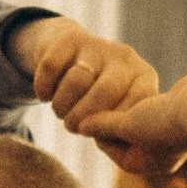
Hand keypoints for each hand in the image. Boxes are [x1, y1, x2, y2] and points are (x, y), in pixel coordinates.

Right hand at [12, 16, 159, 137]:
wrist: (71, 55)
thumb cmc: (99, 99)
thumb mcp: (118, 113)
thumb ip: (122, 131)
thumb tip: (119, 150)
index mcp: (144, 79)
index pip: (132, 109)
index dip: (110, 128)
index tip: (97, 135)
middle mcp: (126, 59)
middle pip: (102, 95)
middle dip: (82, 119)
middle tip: (73, 127)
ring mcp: (99, 45)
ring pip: (76, 81)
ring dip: (61, 105)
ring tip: (60, 111)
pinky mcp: (70, 38)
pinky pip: (50, 68)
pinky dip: (42, 89)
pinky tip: (44, 95)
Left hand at [77, 84, 186, 179]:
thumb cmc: (168, 121)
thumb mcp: (130, 124)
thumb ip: (105, 125)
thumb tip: (80, 126)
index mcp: (144, 164)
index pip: (109, 146)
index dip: (98, 127)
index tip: (89, 108)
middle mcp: (158, 155)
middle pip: (124, 136)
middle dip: (115, 118)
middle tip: (99, 96)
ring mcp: (170, 138)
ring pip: (139, 123)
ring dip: (130, 109)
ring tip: (121, 90)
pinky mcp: (178, 120)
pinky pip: (154, 113)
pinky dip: (146, 103)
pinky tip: (142, 90)